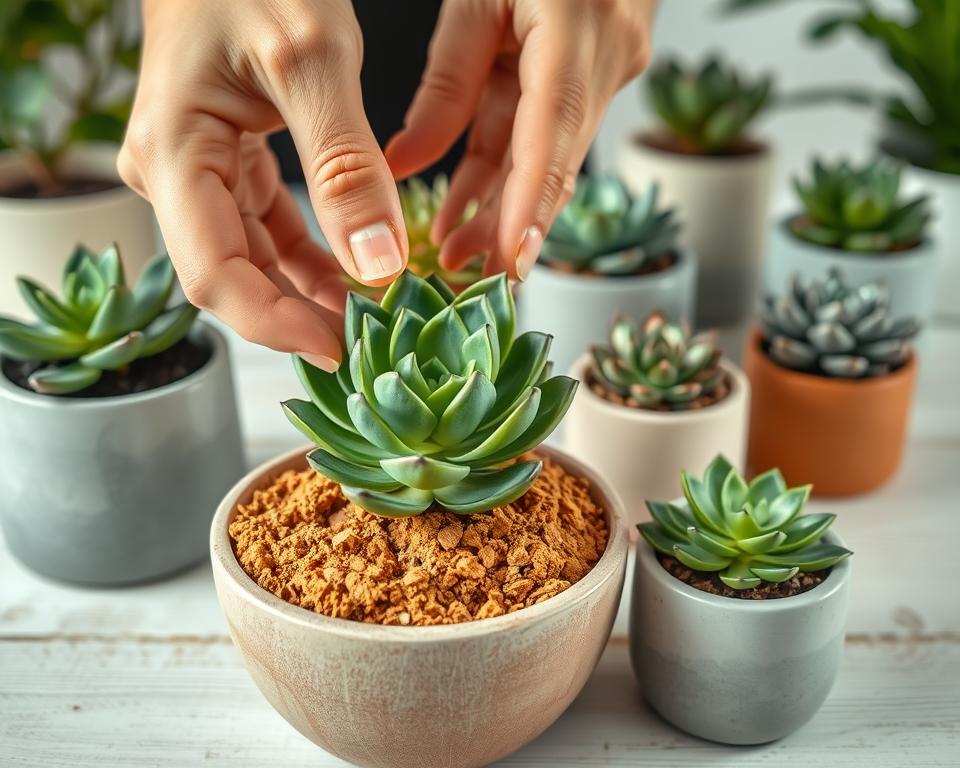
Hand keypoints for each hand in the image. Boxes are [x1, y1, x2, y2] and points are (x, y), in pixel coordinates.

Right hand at [119, 0, 408, 370]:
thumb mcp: (313, 61)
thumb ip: (345, 166)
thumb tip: (380, 264)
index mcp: (175, 156)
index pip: (216, 276)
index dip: (276, 325)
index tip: (341, 350)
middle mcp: (174, 175)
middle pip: (235, 277)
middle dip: (302, 315)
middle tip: (372, 344)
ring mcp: (199, 172)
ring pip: (256, 259)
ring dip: (314, 291)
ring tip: (377, 316)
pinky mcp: (227, 164)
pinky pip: (269, 228)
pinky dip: (314, 255)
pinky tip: (358, 275)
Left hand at [385, 0, 655, 280]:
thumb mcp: (472, 0)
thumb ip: (446, 88)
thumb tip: (408, 166)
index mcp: (574, 30)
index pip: (552, 139)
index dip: (531, 208)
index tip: (509, 265)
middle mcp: (607, 58)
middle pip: (553, 161)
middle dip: (508, 223)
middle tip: (461, 273)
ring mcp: (609, 66)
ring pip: (548, 153)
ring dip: (502, 202)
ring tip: (451, 246)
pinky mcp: (596, 71)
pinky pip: (547, 129)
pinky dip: (509, 166)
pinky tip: (469, 201)